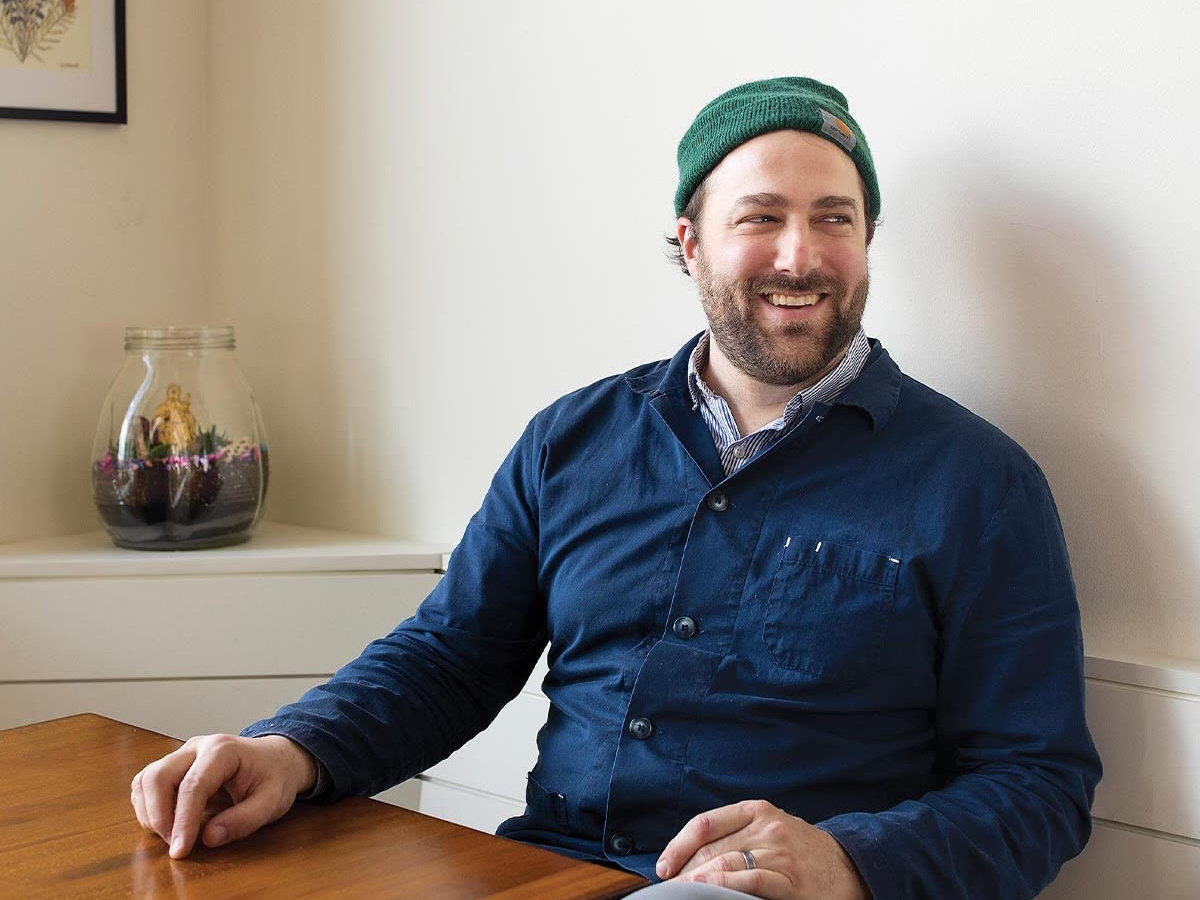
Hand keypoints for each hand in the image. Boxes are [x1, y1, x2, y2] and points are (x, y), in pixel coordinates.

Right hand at [130, 733, 317, 858]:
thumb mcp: (272, 802)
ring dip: (149, 812)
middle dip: (158, 816)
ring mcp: (183, 754)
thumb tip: (209, 838)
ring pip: (146, 779)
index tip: (180, 850)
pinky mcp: (175, 765)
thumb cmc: (274, 777)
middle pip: (158, 776)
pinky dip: (148, 806)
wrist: (276, 759)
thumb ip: (244, 820)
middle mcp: (197, 747)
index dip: (183, 821)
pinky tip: (166, 823)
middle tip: (175, 844)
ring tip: (171, 835)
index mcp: (223, 750)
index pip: (193, 786)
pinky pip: (147, 783)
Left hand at [655, 799, 868, 899]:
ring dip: (697, 879)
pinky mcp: (789, 879)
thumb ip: (736, 836)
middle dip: (685, 869)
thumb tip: (690, 859)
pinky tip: (707, 890)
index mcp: (756, 811)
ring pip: (726, 862)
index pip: (705, 823)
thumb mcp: (769, 830)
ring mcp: (779, 852)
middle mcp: (766, 827)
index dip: (678, 845)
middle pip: (711, 847)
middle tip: (670, 887)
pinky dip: (724, 885)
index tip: (663, 866)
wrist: (850, 867)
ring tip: (681, 892)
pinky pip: (750, 880)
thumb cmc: (801, 852)